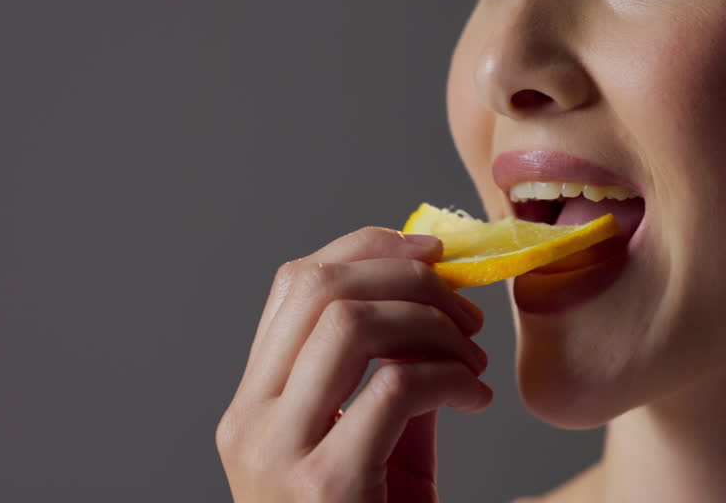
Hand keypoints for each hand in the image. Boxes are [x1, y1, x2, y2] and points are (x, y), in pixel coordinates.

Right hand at [216, 227, 491, 501]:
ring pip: (348, 323)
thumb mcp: (373, 446)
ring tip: (472, 355)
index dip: (369, 248)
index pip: (295, 283)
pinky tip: (476, 397)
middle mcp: (250, 422)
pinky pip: (393, 388)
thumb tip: (437, 297)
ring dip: (431, 322)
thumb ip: (388, 376)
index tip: (433, 252)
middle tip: (466, 307)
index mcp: (254, 403)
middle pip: (318, 287)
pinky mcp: (326, 489)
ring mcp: (278, 455)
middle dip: (408, 277)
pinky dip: (450, 376)